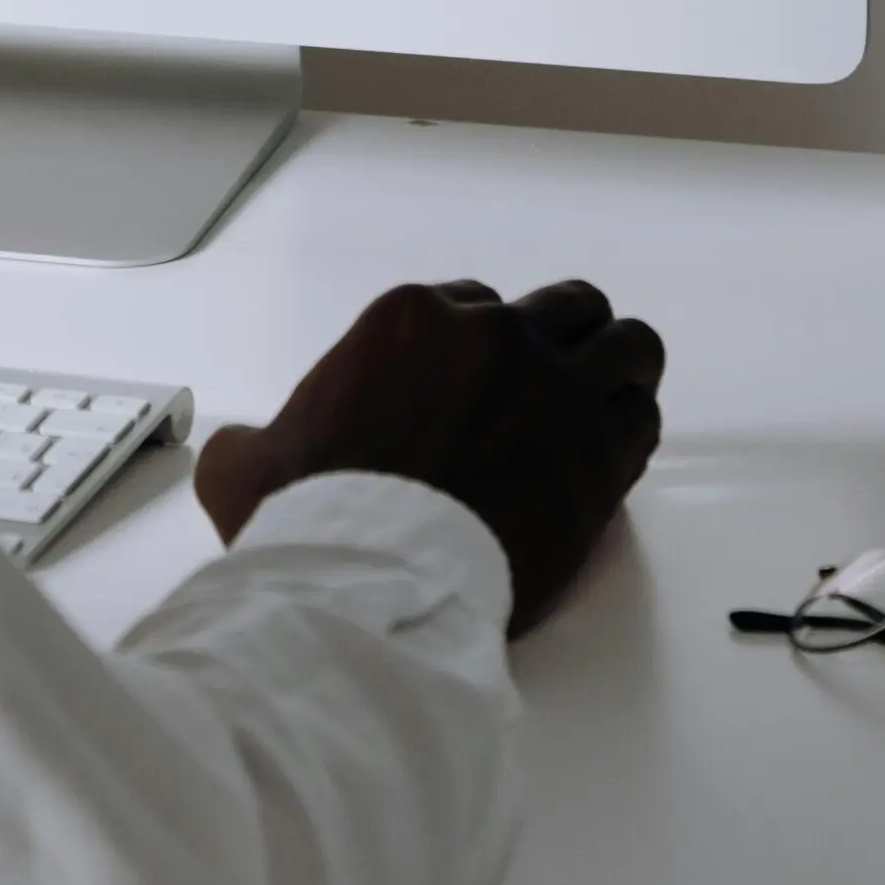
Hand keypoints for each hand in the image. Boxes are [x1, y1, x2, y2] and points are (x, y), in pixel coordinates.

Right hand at [194, 279, 664, 636]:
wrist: (372, 583)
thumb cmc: (313, 520)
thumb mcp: (247, 464)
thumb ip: (254, 441)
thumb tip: (241, 452)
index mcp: (411, 321)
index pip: (474, 302)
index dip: (481, 347)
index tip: (479, 386)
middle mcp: (494, 338)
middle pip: (568, 307)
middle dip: (566, 341)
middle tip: (555, 386)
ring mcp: (555, 390)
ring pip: (628, 346)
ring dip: (617, 374)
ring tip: (602, 411)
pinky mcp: (598, 453)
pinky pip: (643, 419)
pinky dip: (629, 435)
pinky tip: (608, 462)